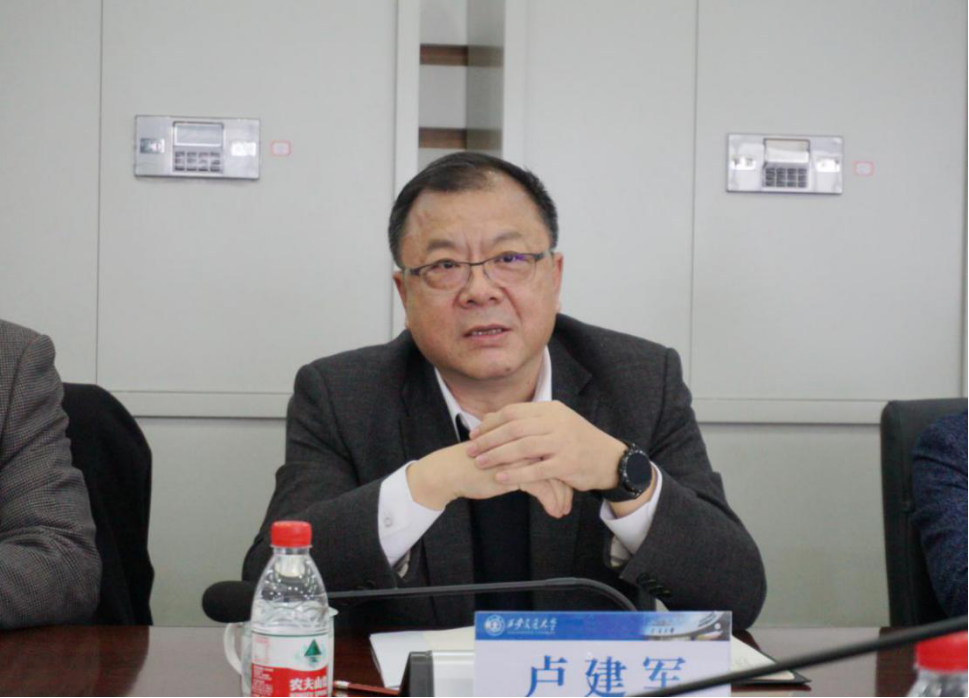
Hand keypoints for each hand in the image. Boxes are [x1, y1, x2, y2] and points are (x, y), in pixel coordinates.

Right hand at [407, 444, 573, 518]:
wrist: (451, 470)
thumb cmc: (476, 463)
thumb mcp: (503, 453)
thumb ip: (520, 452)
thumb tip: (541, 463)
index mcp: (524, 433)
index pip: (554, 447)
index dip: (563, 466)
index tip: (570, 483)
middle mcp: (525, 442)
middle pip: (557, 460)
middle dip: (567, 483)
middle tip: (571, 499)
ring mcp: (521, 456)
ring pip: (553, 475)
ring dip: (562, 496)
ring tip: (563, 510)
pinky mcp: (514, 473)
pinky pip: (542, 489)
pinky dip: (551, 502)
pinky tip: (554, 512)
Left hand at [467, 402, 627, 492]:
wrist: (610, 459)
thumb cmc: (577, 441)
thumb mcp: (555, 423)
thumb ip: (526, 420)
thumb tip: (491, 416)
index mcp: (551, 409)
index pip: (513, 412)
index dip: (490, 423)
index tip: (474, 434)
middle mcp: (556, 422)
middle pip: (514, 428)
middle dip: (489, 439)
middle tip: (470, 450)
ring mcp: (563, 443)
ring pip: (522, 447)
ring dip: (497, 455)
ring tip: (480, 463)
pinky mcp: (567, 464)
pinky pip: (536, 469)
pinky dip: (516, 474)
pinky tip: (500, 478)